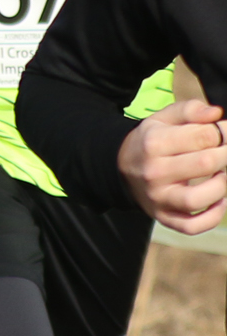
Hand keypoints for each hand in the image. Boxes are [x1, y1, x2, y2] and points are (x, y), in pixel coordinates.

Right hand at [119, 97, 226, 233]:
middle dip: (226, 154)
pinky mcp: (163, 216)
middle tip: (224, 151)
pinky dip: (213, 217)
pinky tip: (220, 201)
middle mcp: (154, 172)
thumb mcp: (162, 119)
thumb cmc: (151, 141)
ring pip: (199, 198)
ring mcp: (158, 197)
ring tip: (221, 175)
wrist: (120, 168)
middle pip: (207, 163)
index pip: (204, 136)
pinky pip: (192, 225)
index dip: (224, 132)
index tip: (223, 132)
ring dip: (221, 186)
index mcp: (154, 143)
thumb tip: (216, 114)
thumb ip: (190, 110)